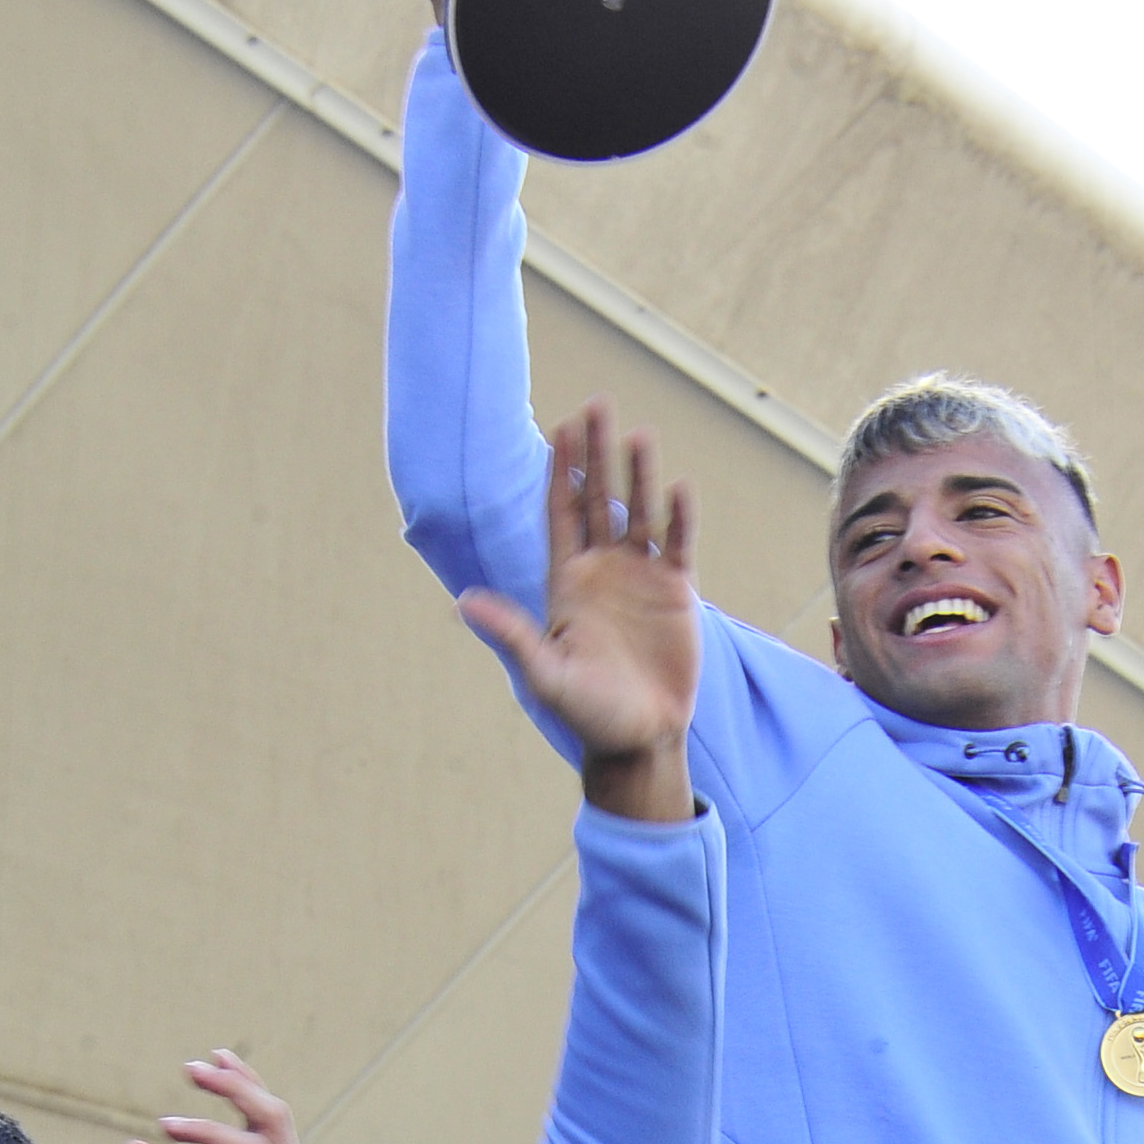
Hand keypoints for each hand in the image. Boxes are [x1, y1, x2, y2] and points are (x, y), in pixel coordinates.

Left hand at [461, 405, 697, 825]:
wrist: (638, 739)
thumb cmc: (586, 712)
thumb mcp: (544, 673)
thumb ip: (512, 634)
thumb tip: (463, 603)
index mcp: (567, 583)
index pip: (562, 513)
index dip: (561, 470)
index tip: (561, 428)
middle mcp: (602, 572)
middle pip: (599, 499)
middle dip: (596, 454)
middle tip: (596, 404)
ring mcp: (640, 580)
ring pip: (639, 514)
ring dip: (639, 475)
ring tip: (639, 432)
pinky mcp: (675, 595)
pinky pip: (678, 546)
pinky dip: (679, 518)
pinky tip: (678, 488)